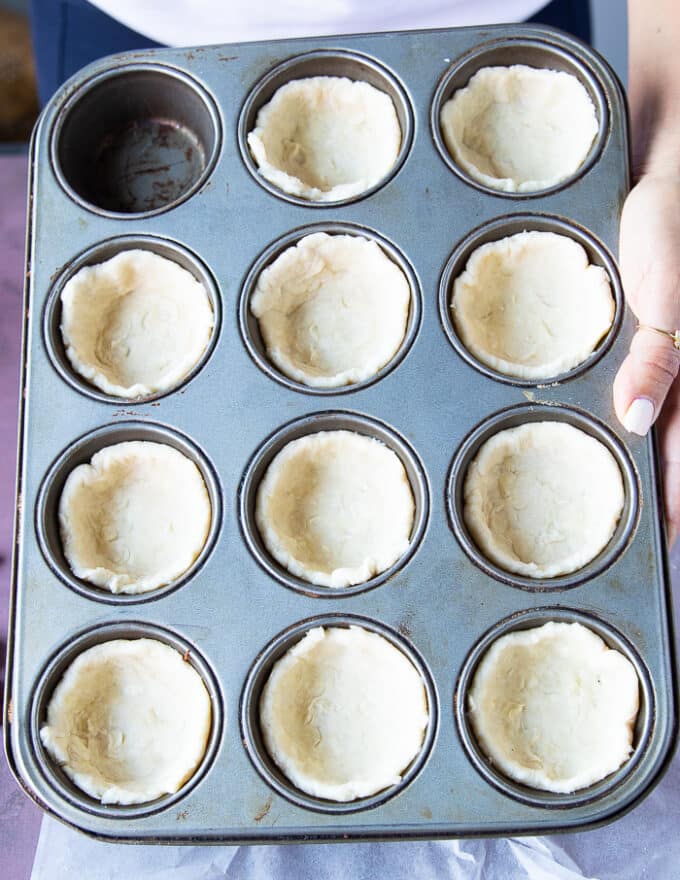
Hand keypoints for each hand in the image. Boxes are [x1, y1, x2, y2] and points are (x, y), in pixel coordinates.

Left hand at [613, 173, 679, 542]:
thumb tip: (638, 421)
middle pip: (678, 444)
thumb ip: (657, 359)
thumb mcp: (666, 292)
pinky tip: (619, 437)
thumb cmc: (669, 230)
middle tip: (635, 534)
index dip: (674, 494)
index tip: (661, 537)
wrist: (663, 184)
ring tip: (624, 502)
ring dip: (650, 461)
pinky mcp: (652, 344)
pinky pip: (647, 390)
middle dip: (664, 488)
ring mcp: (670, 360)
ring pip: (664, 424)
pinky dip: (636, 418)